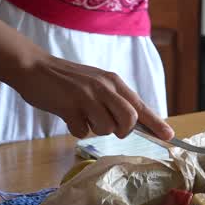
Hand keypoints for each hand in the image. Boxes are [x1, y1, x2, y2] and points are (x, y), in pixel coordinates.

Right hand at [9, 51, 174, 141]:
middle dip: (121, 130)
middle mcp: (104, 87)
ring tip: (81, 113)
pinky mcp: (70, 106)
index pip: (140, 105)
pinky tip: (68, 114)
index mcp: (113, 81)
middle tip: (106, 124)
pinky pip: (81, 131)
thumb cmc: (67, 80)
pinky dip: (75, 128)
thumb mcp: (95, 83)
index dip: (156, 123)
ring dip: (94, 128)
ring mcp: (87, 96)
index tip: (170, 136)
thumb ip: (112, 99)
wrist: (35, 68)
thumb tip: (132, 122)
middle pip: (129, 120)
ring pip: (105, 128)